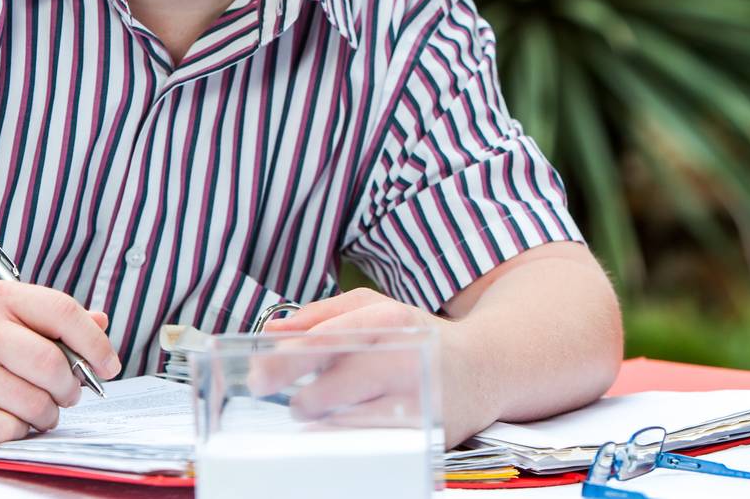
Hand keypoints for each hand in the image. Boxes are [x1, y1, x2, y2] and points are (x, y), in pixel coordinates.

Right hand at [0, 281, 120, 443]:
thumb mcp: (13, 319)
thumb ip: (58, 321)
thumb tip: (101, 322)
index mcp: (0, 298)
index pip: (64, 312)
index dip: (96, 342)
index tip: (108, 365)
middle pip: (52, 363)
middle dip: (70, 387)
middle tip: (67, 394)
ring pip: (34, 403)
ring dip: (45, 414)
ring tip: (33, 407)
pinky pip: (8, 429)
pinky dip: (17, 430)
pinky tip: (4, 417)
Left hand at [256, 288, 497, 447]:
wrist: (489, 366)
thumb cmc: (420, 337)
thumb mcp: (378, 309)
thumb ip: (323, 315)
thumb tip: (272, 332)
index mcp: (389, 320)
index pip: (329, 339)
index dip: (288, 359)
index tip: (259, 374)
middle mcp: (405, 357)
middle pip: (336, 385)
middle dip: (304, 398)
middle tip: (296, 401)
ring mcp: (418, 398)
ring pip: (352, 419)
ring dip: (324, 420)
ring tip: (318, 411)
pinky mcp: (427, 432)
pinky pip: (374, 441)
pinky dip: (350, 438)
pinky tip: (339, 432)